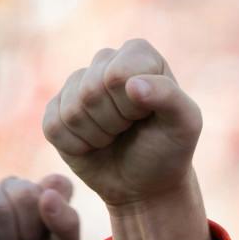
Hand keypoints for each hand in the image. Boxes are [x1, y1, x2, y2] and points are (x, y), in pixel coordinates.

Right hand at [43, 40, 201, 211]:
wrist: (146, 185)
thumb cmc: (168, 150)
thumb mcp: (185, 125)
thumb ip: (169, 97)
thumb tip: (132, 85)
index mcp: (138, 55)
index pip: (116, 74)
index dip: (130, 105)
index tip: (146, 115)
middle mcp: (105, 62)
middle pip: (90, 91)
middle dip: (113, 122)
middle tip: (129, 130)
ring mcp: (77, 85)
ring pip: (72, 111)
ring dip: (97, 135)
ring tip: (115, 137)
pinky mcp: (56, 110)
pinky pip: (54, 127)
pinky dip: (77, 146)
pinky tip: (94, 145)